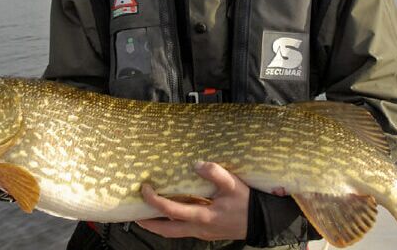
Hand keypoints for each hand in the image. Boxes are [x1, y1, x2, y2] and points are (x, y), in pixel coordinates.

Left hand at [135, 161, 249, 240]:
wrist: (262, 222)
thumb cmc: (247, 203)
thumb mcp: (233, 185)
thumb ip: (215, 173)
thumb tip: (197, 164)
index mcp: (202, 216)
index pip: (170, 210)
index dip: (153, 200)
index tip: (145, 189)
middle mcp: (198, 228)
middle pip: (166, 230)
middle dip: (148, 223)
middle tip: (134, 214)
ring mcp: (202, 232)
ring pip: (173, 232)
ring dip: (159, 224)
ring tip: (147, 214)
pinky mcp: (206, 232)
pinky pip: (183, 229)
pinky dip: (172, 222)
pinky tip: (171, 212)